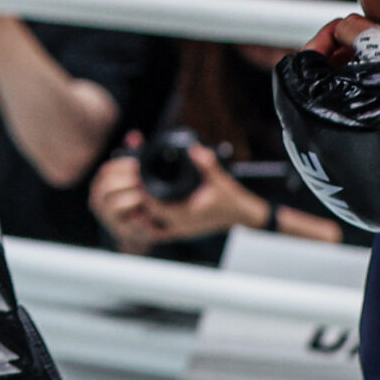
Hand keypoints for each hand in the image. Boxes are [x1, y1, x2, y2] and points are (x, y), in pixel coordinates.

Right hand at [89, 147, 167, 253]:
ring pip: (114, 204)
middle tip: (141, 178)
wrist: (136, 230)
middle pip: (107, 186)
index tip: (136, 163)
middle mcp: (99, 201)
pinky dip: (138, 220)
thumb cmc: (132, 196)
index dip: (121, 165)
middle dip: (125, 181)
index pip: (106, 170)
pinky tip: (148, 214)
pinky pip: (127, 225)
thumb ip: (132, 154)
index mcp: (101, 184)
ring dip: (131, 198)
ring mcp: (108, 217)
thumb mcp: (130, 175)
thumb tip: (135, 136)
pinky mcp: (120, 232)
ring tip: (144, 194)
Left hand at [142, 144, 270, 242]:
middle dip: (141, 200)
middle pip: (149, 215)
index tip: (137, 178)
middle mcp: (181, 226)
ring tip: (141, 195)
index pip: (154, 206)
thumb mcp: (219, 179)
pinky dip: (154, 221)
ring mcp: (182, 230)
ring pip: (153, 225)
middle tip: (135, 183)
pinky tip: (151, 210)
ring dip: (146, 211)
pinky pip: (162, 230)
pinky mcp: (184, 231)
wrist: (243, 215)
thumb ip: (206, 164)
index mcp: (185, 215)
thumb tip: (194, 149)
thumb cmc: (231, 199)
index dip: (143, 192)